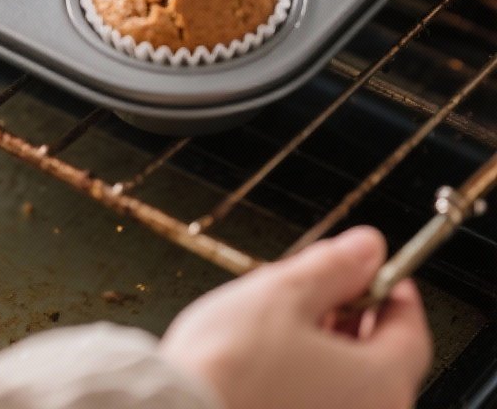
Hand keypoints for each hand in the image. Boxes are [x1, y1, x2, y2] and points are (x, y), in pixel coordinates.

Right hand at [160, 226, 431, 408]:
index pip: (411, 330)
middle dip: (357, 316)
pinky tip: (279, 359)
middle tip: (329, 287)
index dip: (393, 290)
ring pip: (351, 388)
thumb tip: (366, 248)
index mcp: (381, 384)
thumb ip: (334, 267)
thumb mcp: (286, 292)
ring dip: (334, 350)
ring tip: (295, 319)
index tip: (375, 270)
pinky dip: (314, 381)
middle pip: (383, 361)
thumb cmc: (229, 367)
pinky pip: (325, 403)